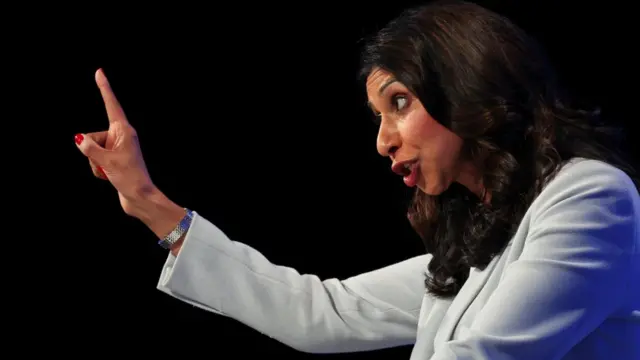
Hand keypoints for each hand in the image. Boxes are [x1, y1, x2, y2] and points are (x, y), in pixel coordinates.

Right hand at [75, 69, 155, 215]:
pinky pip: (96, 161)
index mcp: (124, 130)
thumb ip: (89, 148)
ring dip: (95, 164)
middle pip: (92, 135)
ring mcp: (117, 148)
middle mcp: (121, 136)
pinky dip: (98, 170)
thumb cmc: (130, 178)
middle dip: (92, 151)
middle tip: (109, 164)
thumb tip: (79, 139)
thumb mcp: (107, 161)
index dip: (104, 88)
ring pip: (91, 150)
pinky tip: (109, 177)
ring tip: (110, 172)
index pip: (111, 105)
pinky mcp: (114, 160)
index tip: (99, 72)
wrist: (140, 198)